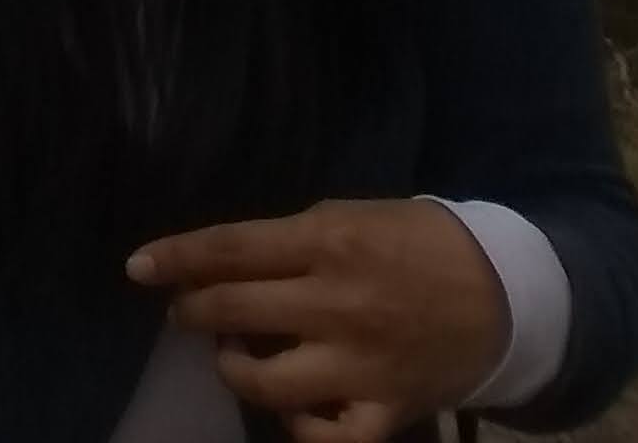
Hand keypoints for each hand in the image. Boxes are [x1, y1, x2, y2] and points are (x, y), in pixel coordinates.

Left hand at [130, 197, 508, 438]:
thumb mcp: (348, 216)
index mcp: (325, 243)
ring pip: (268, 385)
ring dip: (235, 371)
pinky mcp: (387, 411)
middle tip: (183, 313)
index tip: (136, 267)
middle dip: (193, 314)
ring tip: (234, 356)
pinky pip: (326, 438)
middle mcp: (336, 305)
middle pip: (235, 313)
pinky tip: (292, 408)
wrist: (501, 293)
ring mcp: (361, 365)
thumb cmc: (415, 242)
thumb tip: (231, 263)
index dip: (176, 259)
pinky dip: (300, 428)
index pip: (230, 250)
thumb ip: (292, 242)